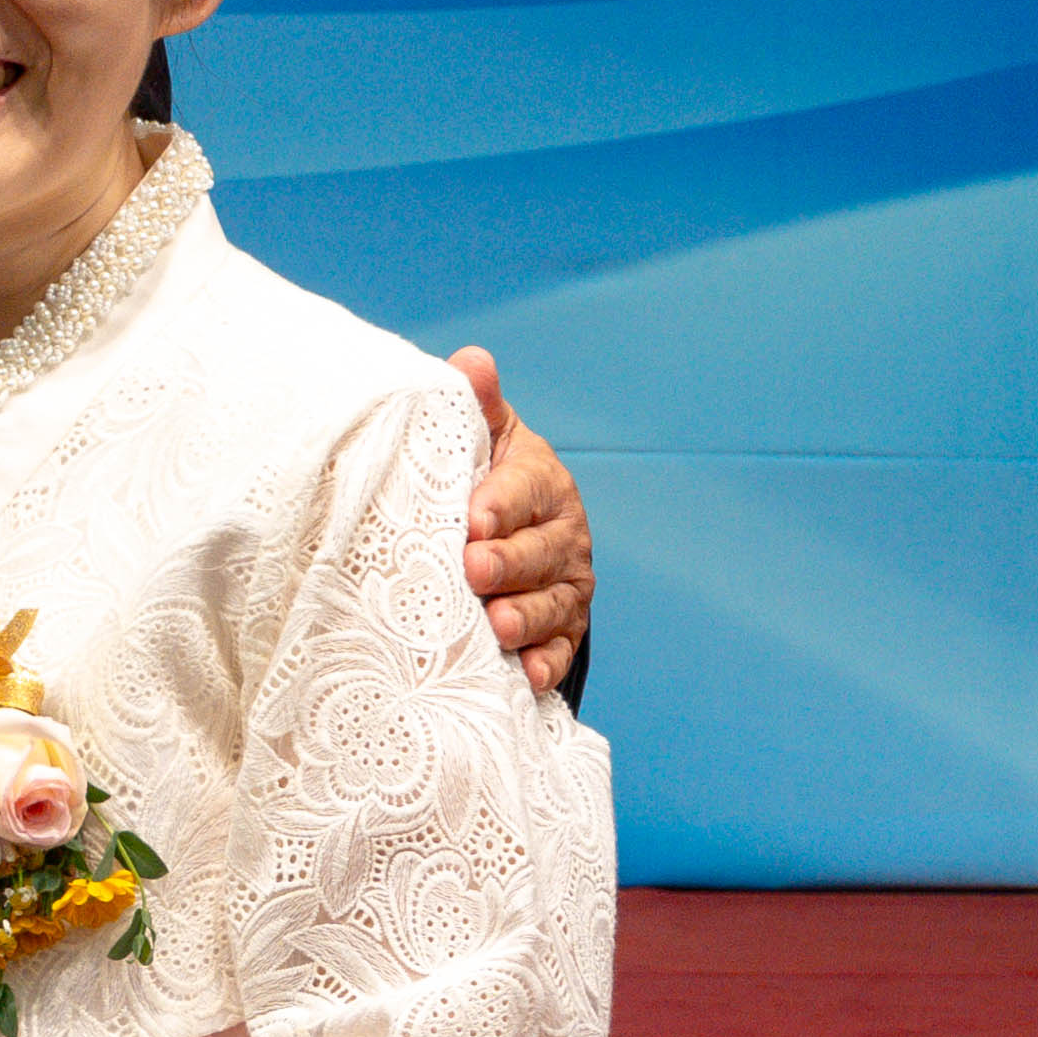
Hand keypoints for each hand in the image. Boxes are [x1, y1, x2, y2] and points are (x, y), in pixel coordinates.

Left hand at [450, 349, 588, 692]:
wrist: (510, 528)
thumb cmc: (484, 476)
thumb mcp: (482, 435)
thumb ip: (476, 403)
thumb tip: (471, 359)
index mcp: (541, 481)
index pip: (524, 490)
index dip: (499, 504)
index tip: (471, 519)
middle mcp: (563, 534)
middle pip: (540, 552)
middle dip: (508, 563)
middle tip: (473, 571)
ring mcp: (566, 584)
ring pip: (553, 603)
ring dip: (526, 617)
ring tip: (496, 626)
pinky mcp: (563, 628)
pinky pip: (558, 650)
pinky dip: (544, 666)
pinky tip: (525, 676)